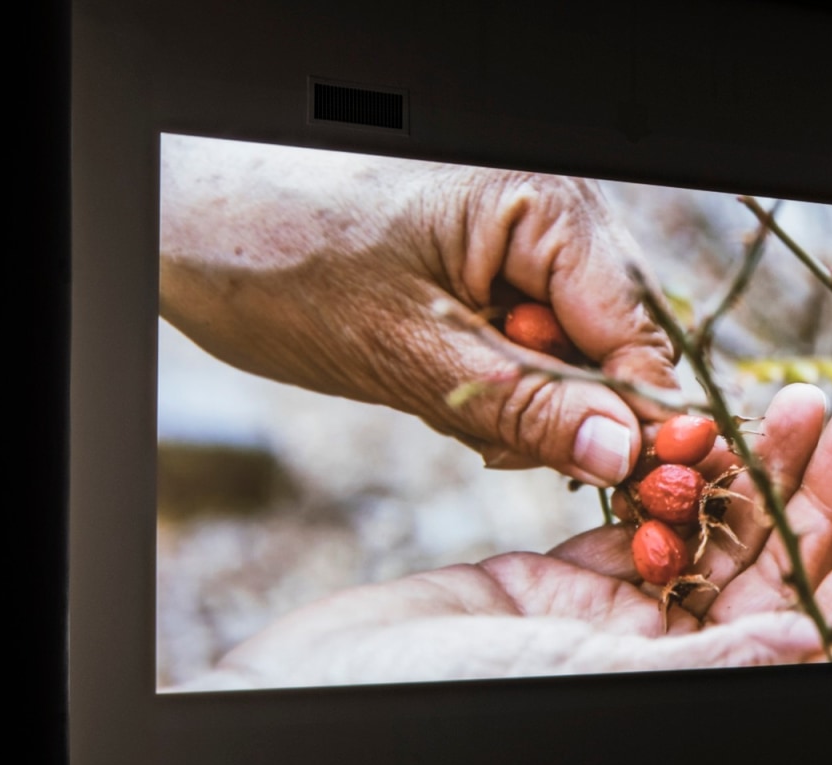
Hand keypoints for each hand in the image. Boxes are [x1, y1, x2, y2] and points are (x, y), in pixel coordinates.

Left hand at [159, 137, 678, 485]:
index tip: (644, 490)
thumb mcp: (407, 352)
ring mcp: (520, 246)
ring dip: (523, 405)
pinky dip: (495, 388)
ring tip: (442, 396)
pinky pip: (529, 351)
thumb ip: (525, 406)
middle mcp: (547, 218)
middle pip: (614, 346)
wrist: (186, 226)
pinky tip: (439, 386)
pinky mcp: (491, 275)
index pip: (636, 328)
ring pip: (572, 358)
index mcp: (542, 207)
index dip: (643, 416)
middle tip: (495, 439)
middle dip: (566, 411)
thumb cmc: (279, 260)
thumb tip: (622, 453)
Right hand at [183, 385, 831, 688]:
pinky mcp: (563, 580)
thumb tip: (813, 642)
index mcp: (686, 693)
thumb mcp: (585, 683)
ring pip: (711, 538)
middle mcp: (663, 663)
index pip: (805, 635)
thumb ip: (702, 663)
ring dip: (756, 472)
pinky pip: (641, 518)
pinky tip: (705, 424)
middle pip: (767, 574)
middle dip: (814, 497)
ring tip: (791, 403)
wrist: (316, 691)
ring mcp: (614, 621)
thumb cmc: (434, 704)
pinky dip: (677, 469)